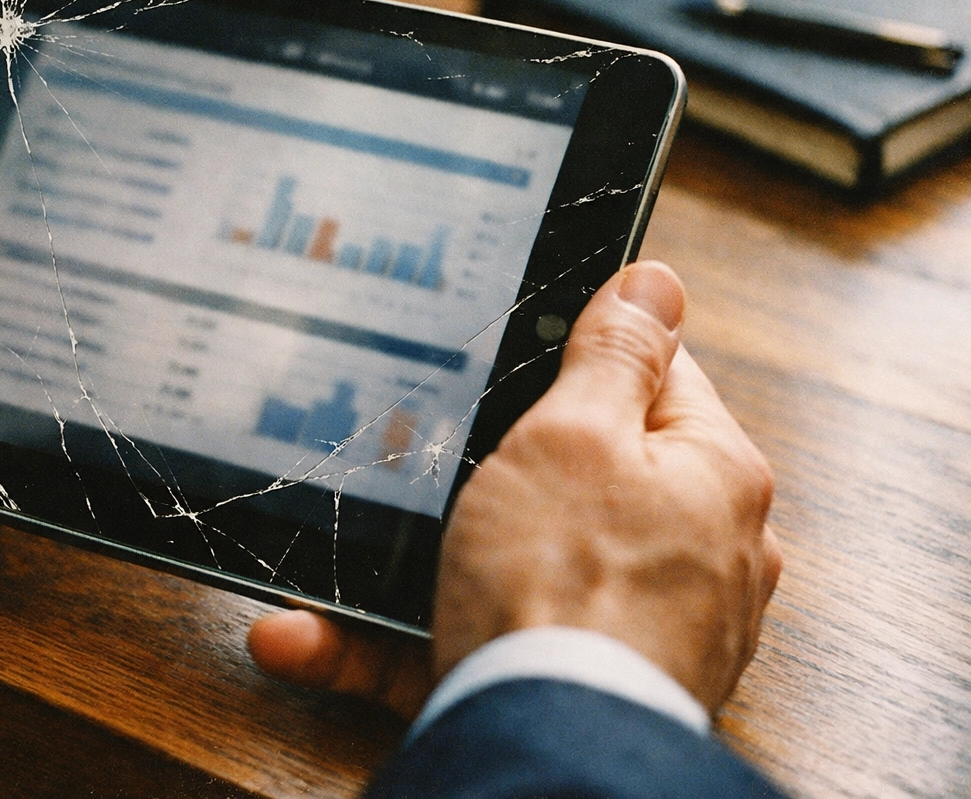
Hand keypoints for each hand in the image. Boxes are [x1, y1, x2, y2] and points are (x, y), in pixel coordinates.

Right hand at [249, 261, 781, 717]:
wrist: (542, 742)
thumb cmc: (569, 588)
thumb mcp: (574, 433)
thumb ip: (613, 351)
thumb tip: (656, 281)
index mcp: (711, 474)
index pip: (651, 374)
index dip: (575, 355)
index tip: (517, 355)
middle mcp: (696, 552)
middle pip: (584, 468)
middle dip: (496, 465)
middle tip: (435, 454)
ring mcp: (642, 625)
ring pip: (515, 563)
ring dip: (426, 561)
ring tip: (347, 556)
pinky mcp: (577, 681)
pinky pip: (480, 638)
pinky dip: (403, 636)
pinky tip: (311, 631)